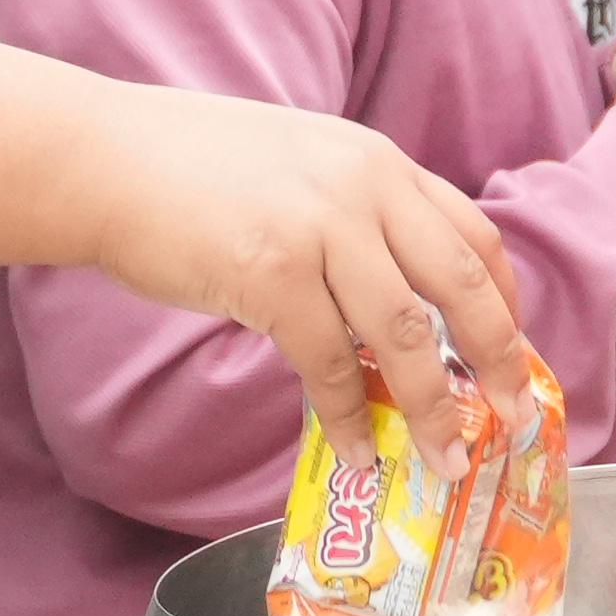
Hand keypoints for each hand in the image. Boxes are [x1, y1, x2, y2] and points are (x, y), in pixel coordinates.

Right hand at [71, 84, 526, 445]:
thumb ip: (352, 214)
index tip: (512, 353)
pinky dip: (347, 417)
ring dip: (433, 406)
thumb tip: (389, 297)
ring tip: (444, 458)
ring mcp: (319, 228)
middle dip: (497, 362)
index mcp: (376, 161)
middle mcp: (363, 187)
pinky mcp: (271, 274)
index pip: (473, 235)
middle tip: (512, 419)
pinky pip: (328, 363)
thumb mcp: (298, 164)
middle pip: (463, 285)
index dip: (506, 303)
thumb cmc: (187, 166)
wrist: (103, 158)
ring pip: (406, 333)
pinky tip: (357, 451)